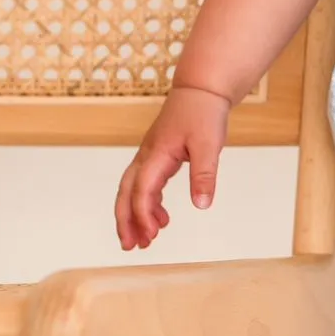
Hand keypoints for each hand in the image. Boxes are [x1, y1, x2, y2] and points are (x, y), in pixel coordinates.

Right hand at [114, 84, 230, 250]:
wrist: (202, 89)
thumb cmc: (203, 113)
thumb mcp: (209, 145)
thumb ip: (204, 175)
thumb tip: (201, 205)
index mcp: (156, 154)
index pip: (142, 190)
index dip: (143, 214)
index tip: (152, 235)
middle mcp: (147, 156)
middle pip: (126, 192)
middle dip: (125, 220)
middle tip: (131, 246)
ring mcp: (150, 155)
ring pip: (133, 190)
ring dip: (135, 215)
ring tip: (146, 240)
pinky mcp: (158, 156)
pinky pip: (146, 184)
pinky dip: (149, 203)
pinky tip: (162, 218)